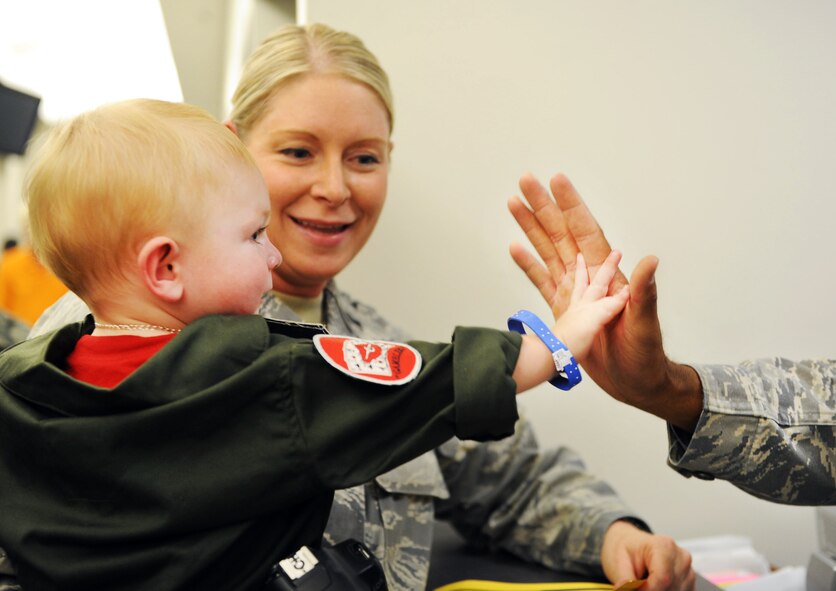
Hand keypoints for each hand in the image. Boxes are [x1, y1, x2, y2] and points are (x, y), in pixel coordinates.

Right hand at [508, 173, 702, 430]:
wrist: (636, 382)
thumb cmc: (646, 355)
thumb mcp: (645, 325)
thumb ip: (643, 294)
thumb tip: (650, 260)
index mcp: (606, 275)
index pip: (585, 231)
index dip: (571, 205)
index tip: (556, 180)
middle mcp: (588, 276)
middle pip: (561, 233)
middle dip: (543, 205)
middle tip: (526, 179)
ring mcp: (574, 291)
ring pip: (548, 250)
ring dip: (531, 226)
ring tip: (514, 202)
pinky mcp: (563, 309)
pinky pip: (541, 279)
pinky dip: (527, 262)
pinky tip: (515, 246)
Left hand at [602, 520, 694, 590]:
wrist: (631, 544)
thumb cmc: (626, 549)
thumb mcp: (619, 561)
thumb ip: (625, 579)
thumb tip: (624, 589)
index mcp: (664, 546)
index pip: (663, 579)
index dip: (647, 589)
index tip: (634, 589)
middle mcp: (681, 557)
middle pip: (670, 588)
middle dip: (651, 590)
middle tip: (638, 584)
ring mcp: (688, 569)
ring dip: (658, 590)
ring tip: (645, 582)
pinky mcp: (689, 580)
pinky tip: (655, 585)